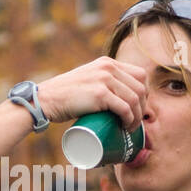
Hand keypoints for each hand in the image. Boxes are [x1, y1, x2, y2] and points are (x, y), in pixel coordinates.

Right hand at [34, 56, 148, 129]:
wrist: (46, 100)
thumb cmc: (66, 96)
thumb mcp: (88, 79)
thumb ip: (100, 81)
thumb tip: (116, 97)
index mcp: (107, 62)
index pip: (139, 75)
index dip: (144, 94)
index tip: (138, 109)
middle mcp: (108, 67)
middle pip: (140, 87)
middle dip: (143, 107)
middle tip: (135, 122)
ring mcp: (104, 79)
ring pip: (135, 99)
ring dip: (137, 117)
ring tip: (130, 128)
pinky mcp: (99, 94)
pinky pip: (125, 107)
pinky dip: (129, 119)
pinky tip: (126, 126)